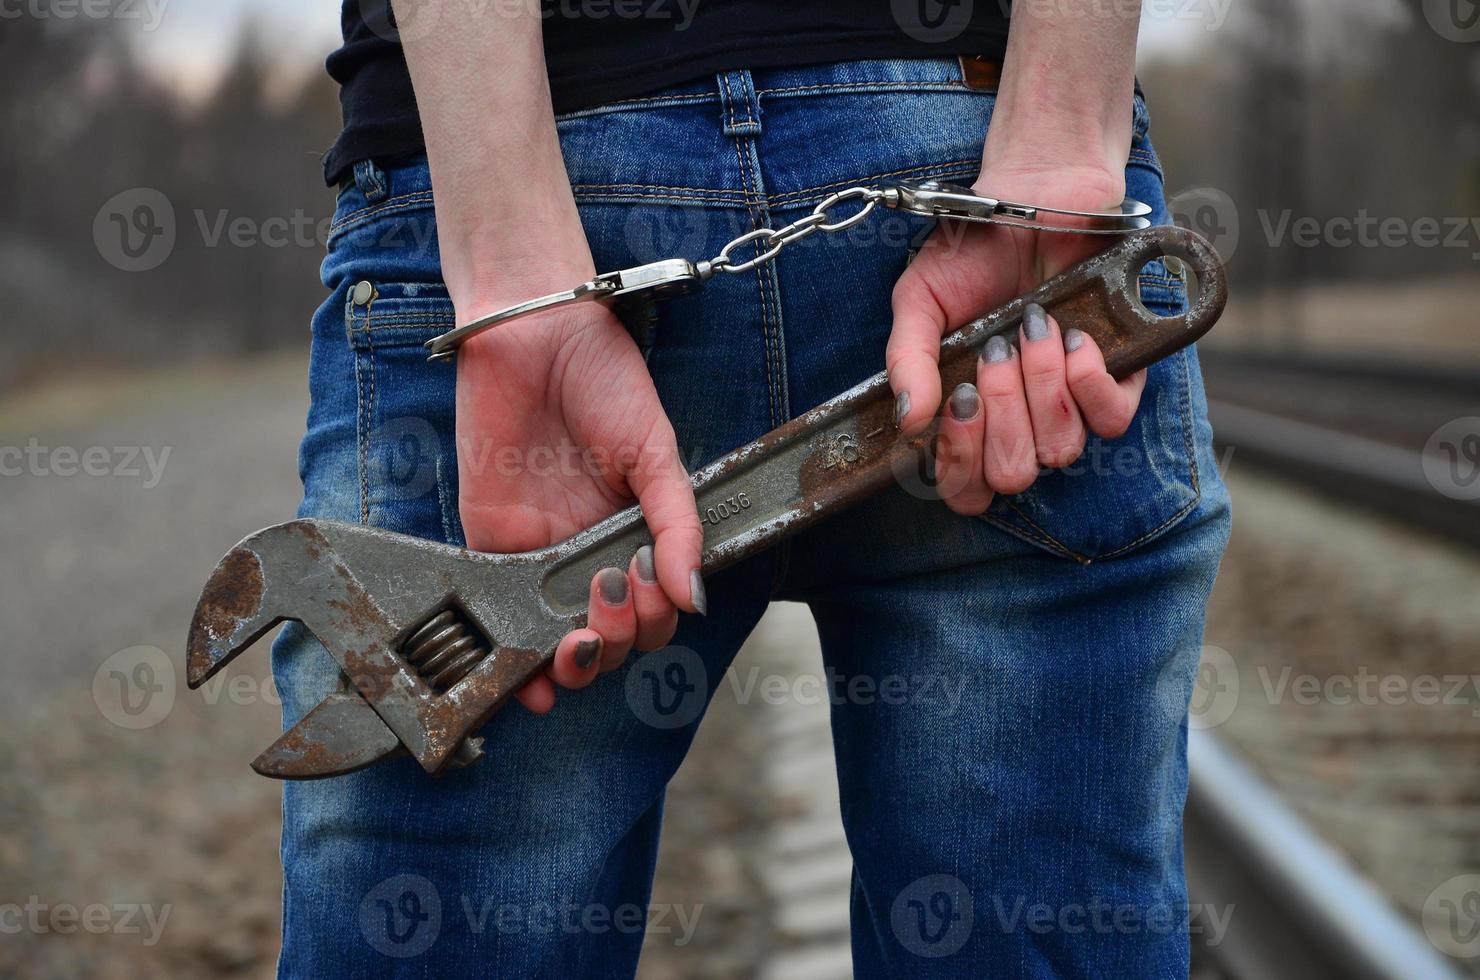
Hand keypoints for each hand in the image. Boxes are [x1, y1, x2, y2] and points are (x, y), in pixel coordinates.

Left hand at [456, 303, 702, 713]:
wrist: (535, 330)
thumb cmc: (602, 378)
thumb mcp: (656, 451)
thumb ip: (677, 524)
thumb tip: (695, 596)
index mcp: (633, 532)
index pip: (652, 610)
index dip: (656, 618)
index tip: (651, 581)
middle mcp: (588, 551)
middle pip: (610, 637)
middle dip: (620, 639)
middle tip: (616, 594)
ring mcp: (538, 552)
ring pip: (559, 643)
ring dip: (578, 662)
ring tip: (581, 641)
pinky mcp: (490, 542)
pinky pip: (502, 616)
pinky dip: (518, 663)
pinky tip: (536, 682)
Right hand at [888, 165, 1148, 514]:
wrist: (1035, 194)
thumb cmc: (973, 251)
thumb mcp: (919, 300)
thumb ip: (908, 359)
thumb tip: (907, 419)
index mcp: (968, 415)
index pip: (965, 488)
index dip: (959, 463)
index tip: (959, 400)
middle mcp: (1019, 420)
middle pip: (1012, 475)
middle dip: (1001, 417)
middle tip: (994, 352)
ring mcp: (1069, 403)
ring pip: (1061, 449)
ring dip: (1041, 386)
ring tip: (1034, 327)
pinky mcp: (1119, 375)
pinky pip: (1112, 419)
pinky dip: (1088, 380)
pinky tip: (1073, 336)